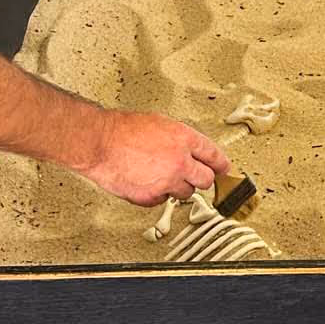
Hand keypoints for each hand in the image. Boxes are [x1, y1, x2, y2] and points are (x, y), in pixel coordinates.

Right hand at [79, 111, 230, 206]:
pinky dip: (157, 194)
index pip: (214, 155)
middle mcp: (179, 161)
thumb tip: (186, 150)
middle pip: (205, 179)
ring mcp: (167, 181)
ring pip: (185, 193)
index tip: (223, 169)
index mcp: (184, 138)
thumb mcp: (159, 123)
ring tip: (161, 175)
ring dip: (177, 187)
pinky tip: (146, 182)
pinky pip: (162, 200)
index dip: (221, 164)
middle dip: (200, 178)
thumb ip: (177, 139)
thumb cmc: (123, 130)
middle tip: (193, 176)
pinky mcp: (151, 196)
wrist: (100, 144)